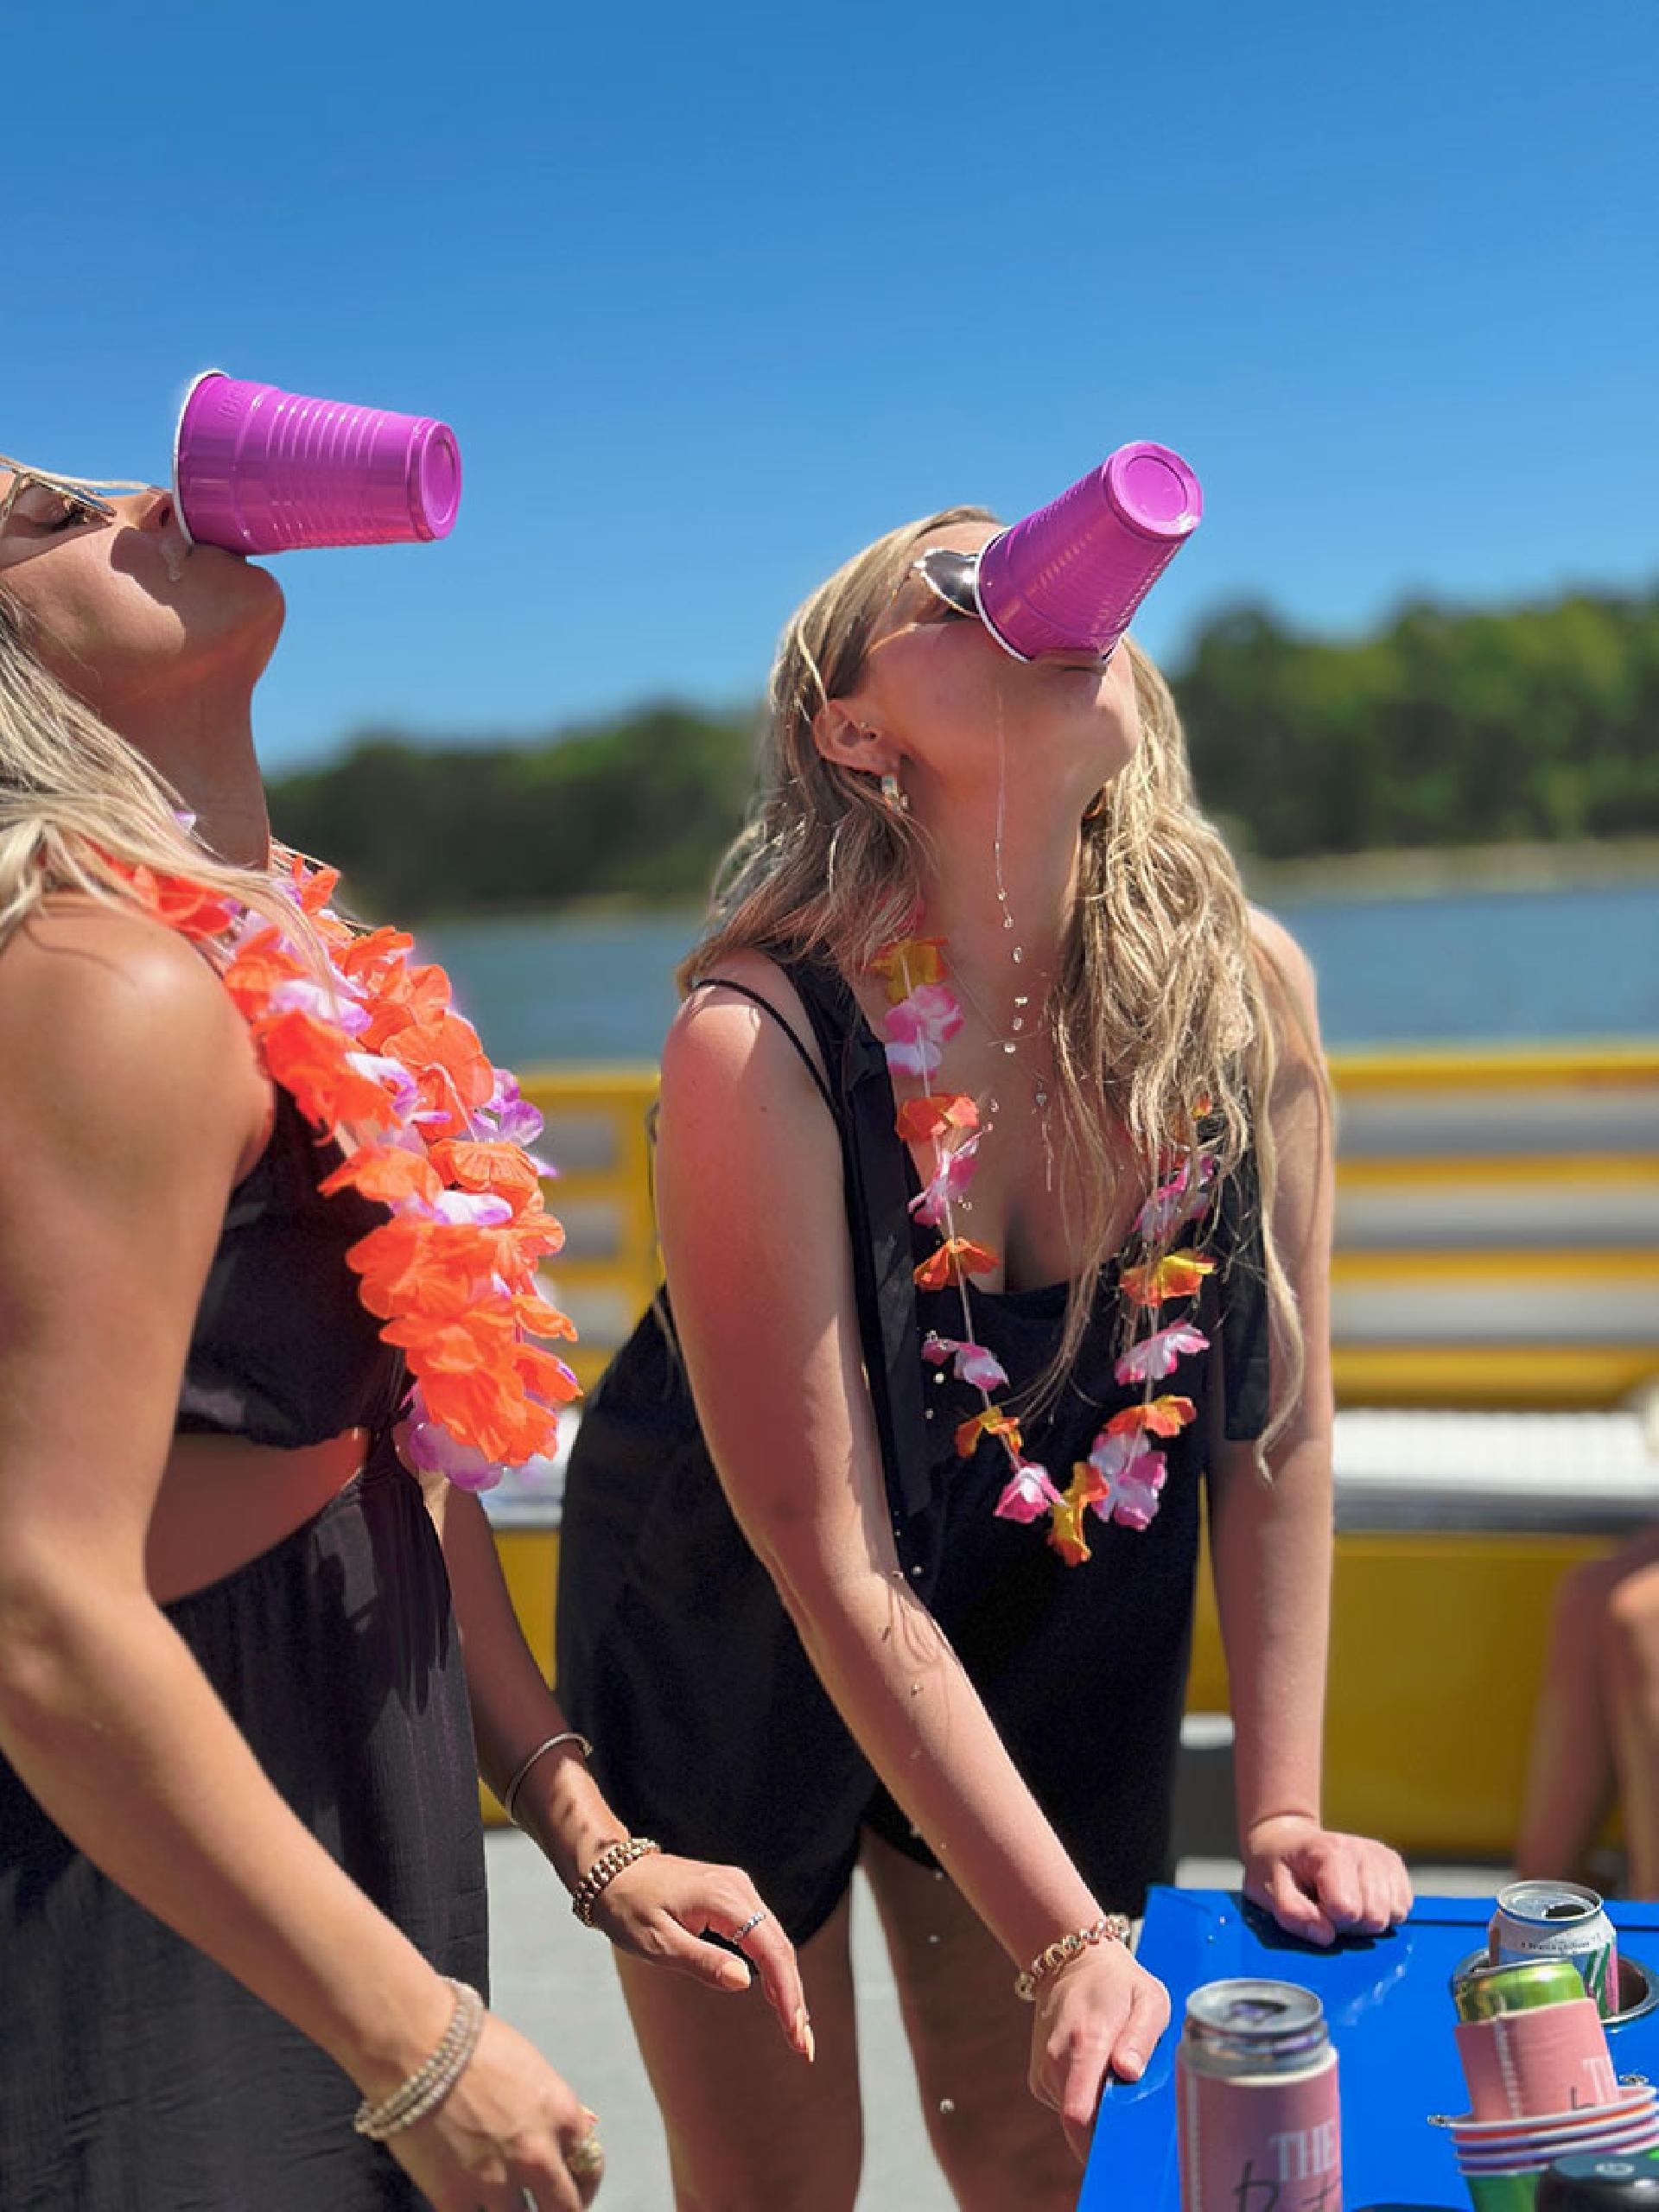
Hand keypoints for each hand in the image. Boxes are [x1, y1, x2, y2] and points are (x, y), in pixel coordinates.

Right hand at [385, 2010, 602, 2210]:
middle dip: (559, 2209)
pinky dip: (476, 2211)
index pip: (590, 2165)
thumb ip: (551, 2106)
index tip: (574, 2186)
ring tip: (506, 2204)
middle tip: (548, 2207)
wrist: (417, 2045)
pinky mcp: (454, 2198)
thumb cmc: (472, 2041)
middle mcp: (537, 2154)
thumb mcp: (529, 2065)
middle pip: (565, 2207)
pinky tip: (470, 2202)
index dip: (583, 2181)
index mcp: (561, 2115)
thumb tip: (579, 2123)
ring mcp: (496, 2182)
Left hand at [590, 1852, 812, 2058]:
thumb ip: (701, 1962)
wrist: (611, 1871)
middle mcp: (739, 1888)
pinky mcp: (732, 1896)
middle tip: (804, 2046)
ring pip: (775, 1941)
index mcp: (723, 1897)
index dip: (787, 1994)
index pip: (770, 1951)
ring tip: (796, 2030)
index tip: (795, 2035)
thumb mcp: (657, 1943)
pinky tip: (777, 1996)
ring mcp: (737, 1889)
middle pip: (780, 1946)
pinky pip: (762, 1934)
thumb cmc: (627, 1908)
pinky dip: (773, 1967)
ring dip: (787, 1984)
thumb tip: (746, 1982)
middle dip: (795, 1997)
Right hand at [1028, 1939, 1169, 2164]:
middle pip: (1079, 2126)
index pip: (1079, 2113)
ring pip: (1073, 2120)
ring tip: (1117, 2083)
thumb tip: (1129, 2072)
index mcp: (1086, 2042)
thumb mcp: (1148, 1998)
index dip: (1100, 2143)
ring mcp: (1044, 2071)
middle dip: (1107, 2133)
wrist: (1073, 1963)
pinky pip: (1066, 2108)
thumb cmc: (1119, 1984)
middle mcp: (1056, 2060)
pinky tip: (1099, 2077)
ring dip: (1098, 2116)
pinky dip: (1086, 2104)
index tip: (1124, 2152)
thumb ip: (1142, 2036)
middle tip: (1135, 2119)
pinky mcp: (1040, 2080)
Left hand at [1243, 1814, 1412, 1945]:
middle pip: (1375, 1916)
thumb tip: (1325, 1936)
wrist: (1286, 1841)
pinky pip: (1404, 1906)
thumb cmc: (1277, 1866)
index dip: (1327, 1920)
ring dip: (1368, 1918)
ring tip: (1344, 1903)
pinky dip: (1384, 1911)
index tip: (1313, 1906)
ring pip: (1394, 1913)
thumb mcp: (1267, 1890)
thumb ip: (1292, 1914)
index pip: (1348, 1911)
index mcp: (1331, 1853)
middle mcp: (1363, 1850)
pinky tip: (1361, 1899)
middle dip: (1351, 1924)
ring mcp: (1381, 1856)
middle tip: (1327, 1907)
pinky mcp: (1393, 1864)